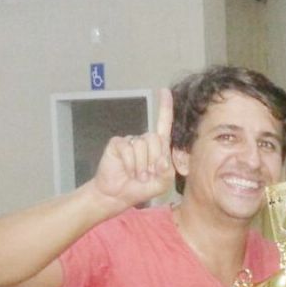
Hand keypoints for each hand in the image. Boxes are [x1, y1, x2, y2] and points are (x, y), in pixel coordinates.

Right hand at [91, 88, 174, 212]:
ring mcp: (131, 142)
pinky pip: (128, 149)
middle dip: (153, 161)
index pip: (164, 125)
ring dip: (141, 165)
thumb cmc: (141, 188)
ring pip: (142, 145)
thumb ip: (167, 172)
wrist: (117, 195)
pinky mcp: (118, 144)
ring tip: (136, 175)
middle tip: (146, 175)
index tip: (164, 91)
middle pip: (156, 139)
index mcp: (158, 148)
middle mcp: (145, 141)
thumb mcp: (161, 184)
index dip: (165, 108)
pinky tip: (127, 171)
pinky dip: (130, 164)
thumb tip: (162, 159)